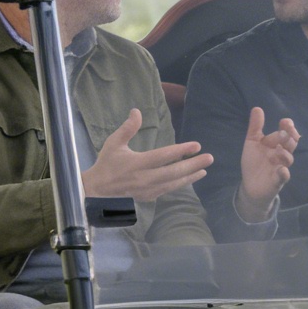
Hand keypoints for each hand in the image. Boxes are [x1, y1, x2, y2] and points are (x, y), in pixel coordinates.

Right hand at [82, 108, 211, 203]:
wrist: (98, 190)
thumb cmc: (107, 163)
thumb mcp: (114, 143)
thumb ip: (127, 128)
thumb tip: (137, 111)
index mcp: (137, 163)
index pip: (163, 156)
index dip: (181, 151)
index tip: (196, 145)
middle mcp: (145, 178)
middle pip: (174, 172)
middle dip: (193, 165)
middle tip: (210, 158)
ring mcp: (148, 190)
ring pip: (174, 183)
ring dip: (190, 176)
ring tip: (204, 170)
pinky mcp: (149, 197)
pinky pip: (168, 190)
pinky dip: (180, 184)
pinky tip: (189, 178)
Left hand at [236, 107, 299, 221]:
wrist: (251, 186)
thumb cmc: (254, 163)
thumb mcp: (252, 143)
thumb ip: (255, 127)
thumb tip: (257, 108)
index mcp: (276, 144)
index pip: (286, 133)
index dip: (288, 127)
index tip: (285, 122)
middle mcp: (281, 155)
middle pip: (290, 144)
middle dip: (289, 138)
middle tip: (284, 133)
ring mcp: (281, 167)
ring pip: (288, 159)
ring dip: (285, 154)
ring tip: (278, 150)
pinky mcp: (277, 181)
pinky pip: (284, 177)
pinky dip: (284, 173)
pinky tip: (282, 170)